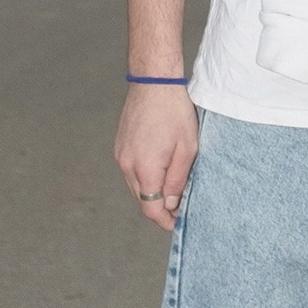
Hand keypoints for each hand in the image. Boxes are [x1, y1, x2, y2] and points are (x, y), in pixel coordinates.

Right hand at [114, 83, 199, 232]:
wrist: (154, 83)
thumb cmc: (174, 112)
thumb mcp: (187, 149)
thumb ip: (178, 181)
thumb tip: (171, 205)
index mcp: (144, 169)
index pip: (151, 209)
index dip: (165, 221)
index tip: (178, 224)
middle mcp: (127, 165)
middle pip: (141, 200)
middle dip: (160, 208)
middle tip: (180, 208)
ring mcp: (120, 155)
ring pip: (136, 186)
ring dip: (152, 192)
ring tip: (173, 187)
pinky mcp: (120, 146)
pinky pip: (131, 171)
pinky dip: (144, 177)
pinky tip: (160, 169)